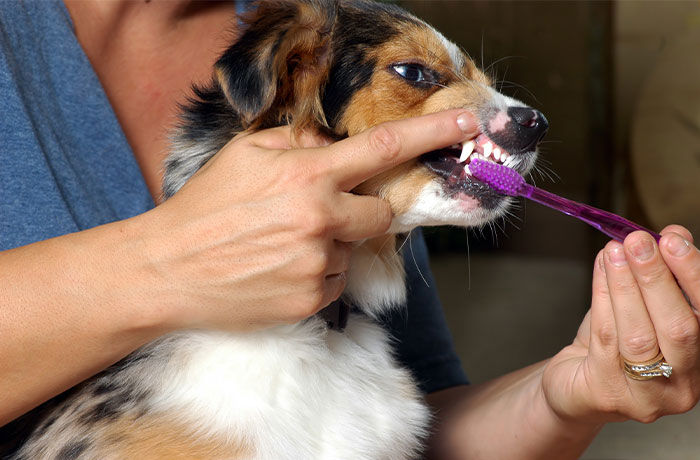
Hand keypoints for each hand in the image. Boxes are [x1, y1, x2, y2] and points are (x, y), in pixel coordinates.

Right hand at [135, 110, 476, 330]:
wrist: (168, 270)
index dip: (432, 136)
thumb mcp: (245, 154)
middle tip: (324, 213)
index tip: (470, 125)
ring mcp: (318, 265)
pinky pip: (335, 282)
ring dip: (331, 245)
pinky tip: (280, 270)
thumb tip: (329, 147)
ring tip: (282, 246)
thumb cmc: (204, 207)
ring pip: (353, 251)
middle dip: (364, 212)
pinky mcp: (311, 300)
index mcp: (307, 176)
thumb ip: (297, 143)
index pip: (384, 148)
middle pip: (381, 215)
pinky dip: (318, 274)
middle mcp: (321, 220)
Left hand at [543, 225, 699, 424]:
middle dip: (657, 279)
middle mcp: (684, 384)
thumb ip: (665, 276)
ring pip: (638, 335)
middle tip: (639, 241)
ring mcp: (647, 396)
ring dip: (625, 285)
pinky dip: (602, 297)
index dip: (693, 275)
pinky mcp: (607, 393)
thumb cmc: (615, 344)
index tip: (673, 240)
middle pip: (678, 329)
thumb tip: (674, 235)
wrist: (576, 384)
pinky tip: (600, 270)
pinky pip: (605, 339)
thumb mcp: (645, 307)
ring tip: (614, 251)